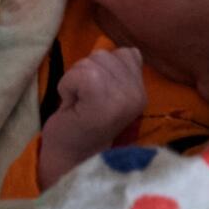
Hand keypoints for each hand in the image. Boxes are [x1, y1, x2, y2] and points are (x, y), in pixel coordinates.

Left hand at [39, 47, 146, 183]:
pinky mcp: (102, 102)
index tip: (95, 96)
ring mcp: (122, 99)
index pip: (124, 53)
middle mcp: (137, 94)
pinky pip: (80, 73)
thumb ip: (122, 71)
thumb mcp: (110, 92)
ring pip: (90, 62)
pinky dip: (67, 85)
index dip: (101, 70)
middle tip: (85, 102)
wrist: (70, 158)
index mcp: (141, 92)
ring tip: (79, 104)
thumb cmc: (83, 123)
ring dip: (75, 80)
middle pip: (104, 54)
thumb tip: (131, 50)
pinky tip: (72, 105)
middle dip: (85, 73)